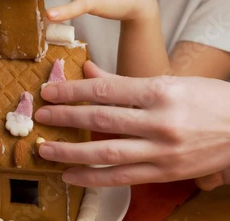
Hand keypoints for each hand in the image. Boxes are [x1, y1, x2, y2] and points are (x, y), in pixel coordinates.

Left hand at [34, 61, 229, 187]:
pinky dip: (93, 177)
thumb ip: (123, 80)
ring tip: (45, 149)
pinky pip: (121, 177)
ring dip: (70, 151)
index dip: (72, 91)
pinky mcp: (165, 173)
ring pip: (106, 152)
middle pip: (101, 119)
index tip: (49, 92)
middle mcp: (160, 121)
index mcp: (161, 92)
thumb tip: (87, 70)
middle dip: (65, 117)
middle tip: (41, 115)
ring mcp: (162, 151)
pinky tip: (70, 174)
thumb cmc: (206, 99)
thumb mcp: (168, 81)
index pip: (105, 90)